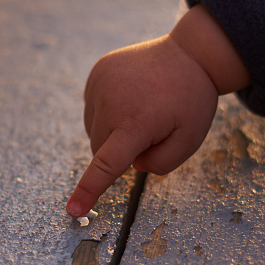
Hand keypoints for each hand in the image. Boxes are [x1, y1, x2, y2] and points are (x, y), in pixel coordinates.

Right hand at [66, 35, 217, 216]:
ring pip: (94, 128)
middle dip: (119, 150)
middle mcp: (111, 102)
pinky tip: (130, 97)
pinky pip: (94, 107)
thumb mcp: (189, 140)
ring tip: (141, 109)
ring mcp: (100, 83)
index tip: (73, 210)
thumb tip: (132, 164)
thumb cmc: (192, 99)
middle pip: (101, 148)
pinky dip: (107, 111)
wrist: (190, 53)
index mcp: (136, 122)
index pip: (106, 165)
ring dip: (112, 130)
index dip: (89, 190)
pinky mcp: (98, 72)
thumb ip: (160, 163)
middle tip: (149, 129)